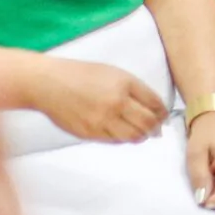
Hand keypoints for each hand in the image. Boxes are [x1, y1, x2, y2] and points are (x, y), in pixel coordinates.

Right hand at [20, 58, 165, 142]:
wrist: (50, 84)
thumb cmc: (82, 75)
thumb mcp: (113, 73)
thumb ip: (134, 90)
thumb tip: (153, 111)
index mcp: (125, 83)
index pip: (155, 103)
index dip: (163, 113)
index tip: (163, 116)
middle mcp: (117, 102)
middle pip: (148, 123)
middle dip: (155, 128)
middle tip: (156, 129)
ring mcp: (103, 120)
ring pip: (133, 136)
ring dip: (141, 136)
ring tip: (140, 133)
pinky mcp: (90, 133)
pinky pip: (114, 141)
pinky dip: (122, 139)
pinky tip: (121, 133)